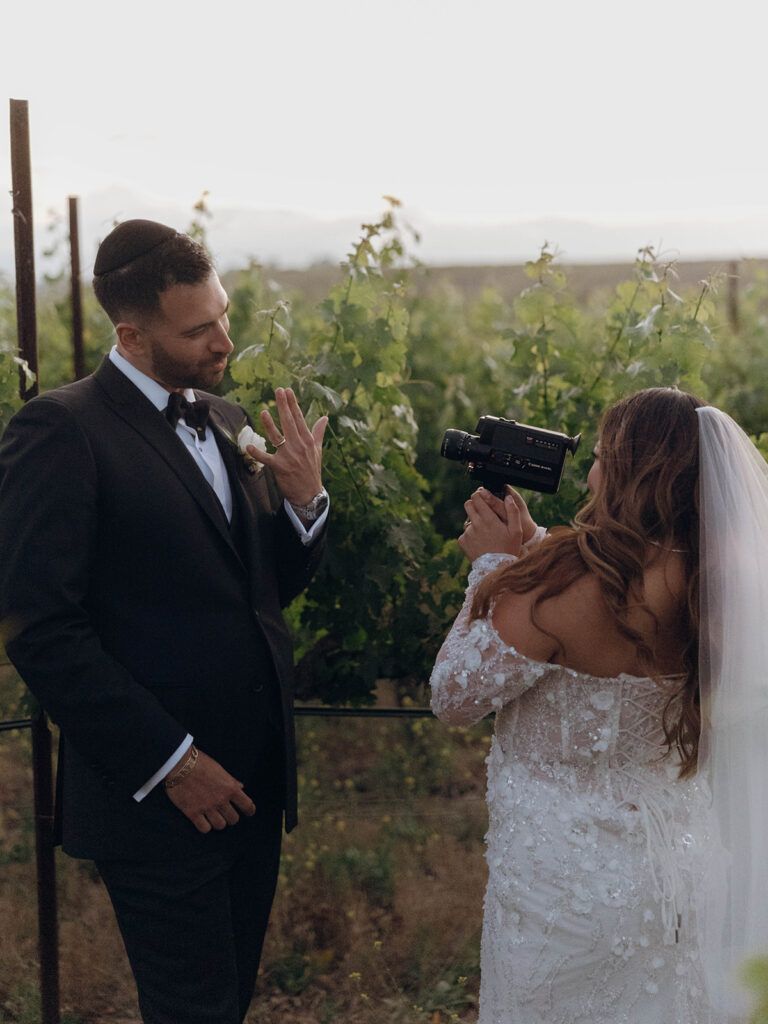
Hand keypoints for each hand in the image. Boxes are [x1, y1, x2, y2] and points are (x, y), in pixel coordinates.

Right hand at [164, 749, 255, 833]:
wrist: (179, 763)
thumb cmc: (201, 763)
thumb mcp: (220, 770)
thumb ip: (231, 781)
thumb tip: (241, 787)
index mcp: (230, 788)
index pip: (247, 806)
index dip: (249, 810)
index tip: (248, 812)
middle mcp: (221, 800)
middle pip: (234, 819)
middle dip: (231, 817)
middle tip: (225, 813)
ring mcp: (207, 807)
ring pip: (220, 826)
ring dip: (218, 822)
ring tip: (213, 816)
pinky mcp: (193, 813)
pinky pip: (205, 829)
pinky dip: (205, 826)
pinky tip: (202, 820)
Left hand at [246, 387, 328, 504]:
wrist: (309, 494)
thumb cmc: (312, 470)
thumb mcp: (317, 450)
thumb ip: (319, 432)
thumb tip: (325, 417)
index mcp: (308, 441)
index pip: (299, 418)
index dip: (292, 404)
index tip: (287, 391)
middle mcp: (299, 446)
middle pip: (289, 422)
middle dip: (283, 405)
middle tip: (278, 390)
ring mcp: (289, 456)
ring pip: (278, 437)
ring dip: (270, 425)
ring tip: (263, 412)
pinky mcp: (280, 468)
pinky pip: (267, 459)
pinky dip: (258, 453)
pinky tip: (250, 446)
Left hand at [458, 487, 535, 562]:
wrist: (496, 569)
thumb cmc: (509, 549)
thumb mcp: (516, 531)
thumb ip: (513, 512)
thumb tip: (508, 497)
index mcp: (488, 519)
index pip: (477, 497)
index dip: (480, 496)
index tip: (483, 498)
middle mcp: (475, 524)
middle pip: (468, 505)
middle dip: (475, 505)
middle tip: (483, 512)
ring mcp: (467, 533)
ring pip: (467, 520)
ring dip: (474, 522)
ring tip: (485, 533)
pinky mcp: (462, 541)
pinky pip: (465, 533)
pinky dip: (471, 535)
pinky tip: (480, 542)